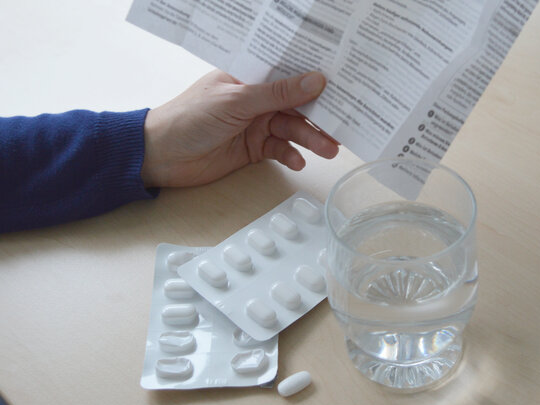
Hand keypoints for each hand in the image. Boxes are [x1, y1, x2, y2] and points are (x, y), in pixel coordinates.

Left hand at [141, 70, 338, 187]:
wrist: (162, 157)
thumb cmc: (191, 118)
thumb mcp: (237, 101)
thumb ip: (277, 94)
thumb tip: (316, 81)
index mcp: (248, 76)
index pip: (287, 73)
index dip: (313, 78)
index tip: (341, 84)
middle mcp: (255, 99)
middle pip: (295, 105)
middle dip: (318, 116)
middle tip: (342, 126)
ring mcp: (255, 125)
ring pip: (291, 129)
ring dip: (310, 139)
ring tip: (329, 150)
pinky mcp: (253, 149)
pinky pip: (279, 149)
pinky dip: (290, 155)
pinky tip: (298, 162)